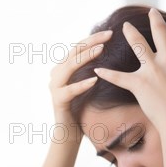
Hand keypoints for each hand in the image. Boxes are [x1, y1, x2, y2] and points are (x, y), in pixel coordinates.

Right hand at [48, 29, 112, 143]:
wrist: (69, 134)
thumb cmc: (82, 109)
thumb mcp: (88, 86)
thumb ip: (92, 71)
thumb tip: (111, 55)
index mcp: (64, 68)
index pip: (78, 47)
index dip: (93, 38)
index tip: (111, 32)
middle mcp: (56, 74)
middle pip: (73, 52)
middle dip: (91, 42)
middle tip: (109, 35)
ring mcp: (55, 87)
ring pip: (69, 67)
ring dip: (85, 58)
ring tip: (101, 50)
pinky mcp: (58, 101)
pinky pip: (69, 90)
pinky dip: (81, 84)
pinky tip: (94, 80)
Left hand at [94, 8, 165, 133]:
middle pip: (161, 31)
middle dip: (155, 19)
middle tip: (151, 12)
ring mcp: (153, 69)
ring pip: (138, 44)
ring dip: (130, 32)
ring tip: (125, 26)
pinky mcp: (139, 83)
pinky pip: (119, 77)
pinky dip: (107, 74)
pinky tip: (98, 71)